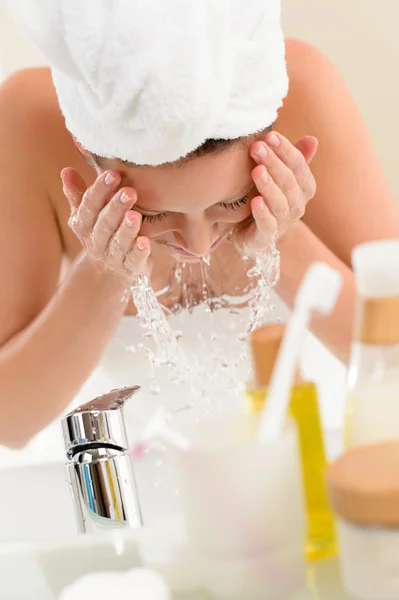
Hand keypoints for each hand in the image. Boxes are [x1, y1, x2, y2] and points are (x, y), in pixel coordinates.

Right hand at [61, 168, 151, 281]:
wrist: (110, 272)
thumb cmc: (101, 232)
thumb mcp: (88, 214)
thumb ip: (79, 194)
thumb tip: (66, 170)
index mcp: (83, 226)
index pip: (89, 207)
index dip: (100, 190)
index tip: (113, 174)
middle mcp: (96, 242)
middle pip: (104, 225)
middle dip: (115, 208)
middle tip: (129, 192)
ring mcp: (113, 257)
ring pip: (118, 243)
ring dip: (126, 229)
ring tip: (135, 215)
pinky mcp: (131, 268)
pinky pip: (134, 261)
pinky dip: (139, 252)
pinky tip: (145, 242)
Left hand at [234, 131, 317, 254]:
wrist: (247, 231)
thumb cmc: (264, 197)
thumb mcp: (275, 175)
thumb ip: (290, 158)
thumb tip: (312, 139)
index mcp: (304, 188)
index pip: (299, 166)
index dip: (286, 151)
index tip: (270, 135)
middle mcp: (297, 205)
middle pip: (289, 182)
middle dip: (273, 163)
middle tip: (257, 147)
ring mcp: (283, 223)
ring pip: (280, 203)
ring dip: (268, 186)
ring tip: (256, 171)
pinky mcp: (266, 237)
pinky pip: (268, 225)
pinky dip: (263, 213)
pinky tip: (255, 202)